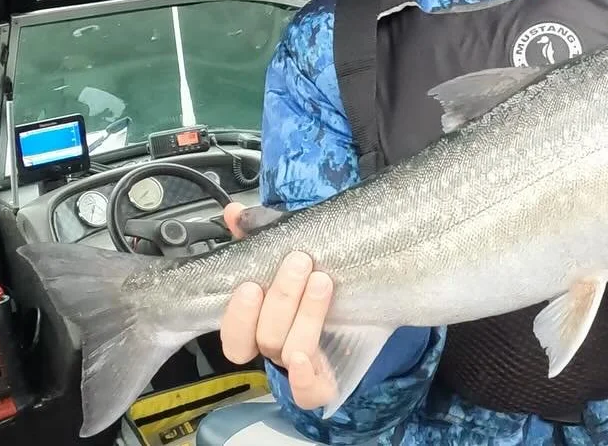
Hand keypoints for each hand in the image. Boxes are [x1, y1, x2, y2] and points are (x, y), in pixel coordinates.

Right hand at [219, 202, 337, 409]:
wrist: (373, 290)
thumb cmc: (321, 271)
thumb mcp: (294, 247)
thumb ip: (262, 231)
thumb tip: (234, 213)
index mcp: (261, 323)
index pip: (234, 336)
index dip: (236, 316)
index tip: (250, 284)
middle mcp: (278, 347)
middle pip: (265, 338)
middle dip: (282, 298)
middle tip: (300, 261)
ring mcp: (303, 366)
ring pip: (291, 353)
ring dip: (304, 316)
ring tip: (322, 281)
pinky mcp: (327, 380)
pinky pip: (308, 394)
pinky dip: (303, 379)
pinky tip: (307, 357)